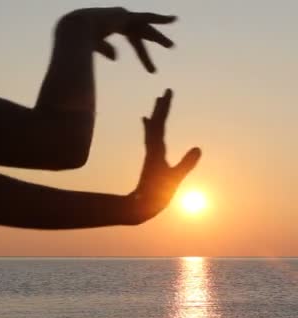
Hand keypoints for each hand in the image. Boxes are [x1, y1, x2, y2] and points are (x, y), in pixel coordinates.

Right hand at [57, 7, 176, 72]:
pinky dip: (160, 18)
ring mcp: (122, 15)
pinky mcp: (125, 15)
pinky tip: (173, 20)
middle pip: (142, 32)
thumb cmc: (78, 41)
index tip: (151, 68)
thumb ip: (105, 50)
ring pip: (146, 26)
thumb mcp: (94, 48)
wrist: (74, 30)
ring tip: (172, 44)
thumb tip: (116, 57)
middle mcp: (119, 19)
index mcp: (112, 26)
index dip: (143, 55)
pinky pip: (146, 17)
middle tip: (170, 47)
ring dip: (159, 36)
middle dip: (155, 40)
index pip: (132, 40)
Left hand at [129, 89, 200, 223]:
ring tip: (158, 101)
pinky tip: (148, 122)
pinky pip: (151, 137)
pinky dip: (151, 126)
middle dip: (162, 106)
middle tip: (165, 90)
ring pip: (153, 128)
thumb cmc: (156, 194)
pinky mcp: (152, 159)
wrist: (140, 206)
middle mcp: (152, 148)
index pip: (160, 123)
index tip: (166, 92)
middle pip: (156, 122)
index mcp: (156, 150)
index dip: (164, 107)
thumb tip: (199, 147)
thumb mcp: (174, 178)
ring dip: (157, 114)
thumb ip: (186, 164)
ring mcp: (151, 153)